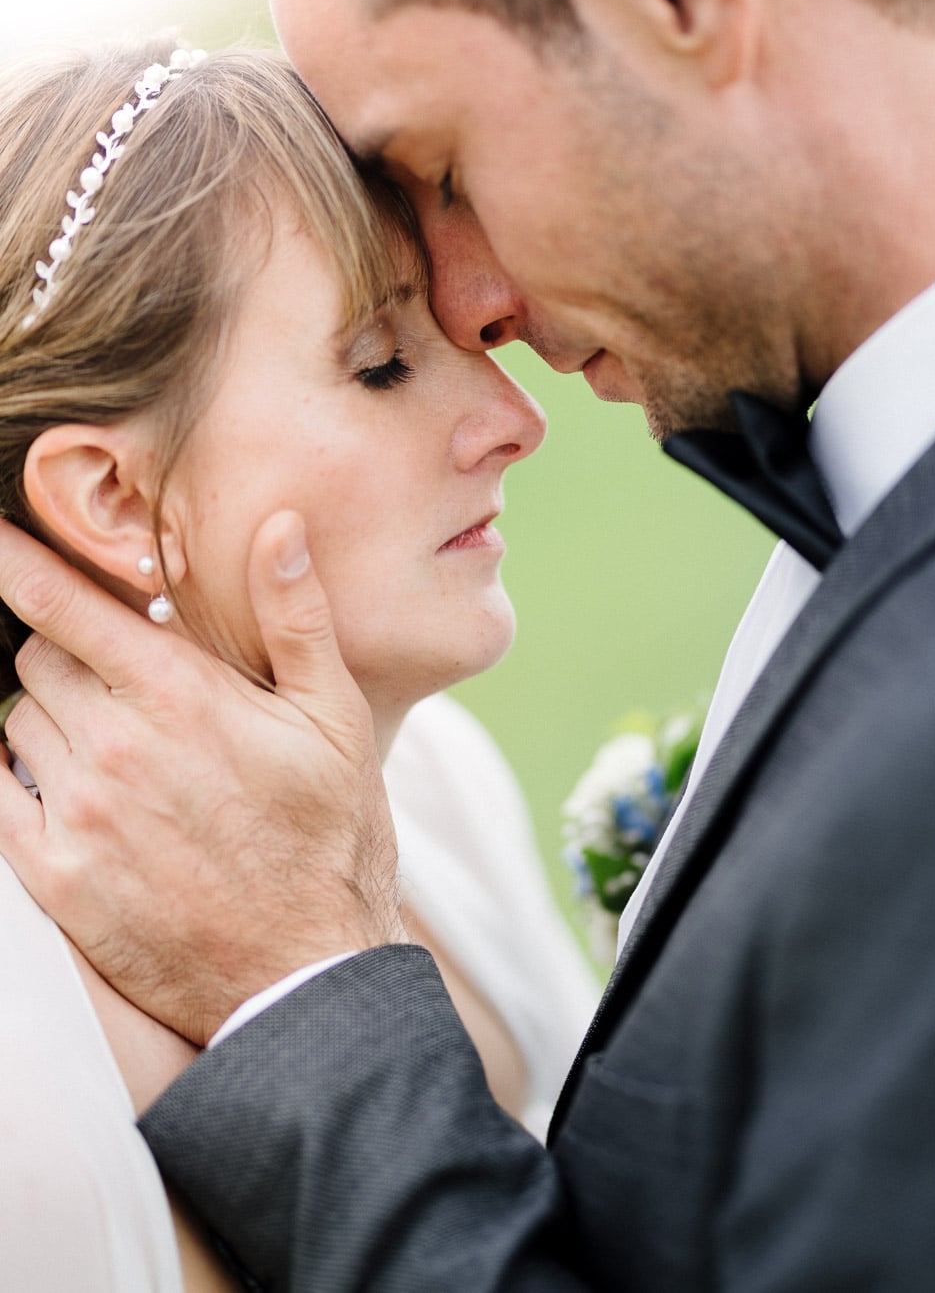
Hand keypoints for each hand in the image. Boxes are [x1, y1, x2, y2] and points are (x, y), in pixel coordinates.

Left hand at [0, 512, 405, 1044]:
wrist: (304, 974)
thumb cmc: (331, 839)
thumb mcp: (336, 720)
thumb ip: (296, 617)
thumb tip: (279, 528)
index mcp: (181, 696)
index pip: (64, 606)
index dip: (18, 563)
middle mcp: (116, 748)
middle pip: (37, 659)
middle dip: (68, 654)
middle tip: (122, 682)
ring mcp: (79, 815)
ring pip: (16, 724)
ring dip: (49, 718)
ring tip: (117, 748)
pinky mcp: (55, 878)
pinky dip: (22, 780)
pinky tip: (76, 792)